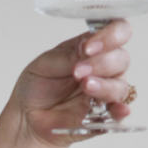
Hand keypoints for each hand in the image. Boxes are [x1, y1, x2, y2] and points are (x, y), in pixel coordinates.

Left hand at [9, 19, 133, 146]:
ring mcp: (106, 91)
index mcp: (92, 47)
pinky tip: (118, 110)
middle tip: (78, 71)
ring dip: (104, 85)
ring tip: (85, 86)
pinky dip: (120, 110)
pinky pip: (119, 112)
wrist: (26, 116)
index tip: (89, 47)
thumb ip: (69, 56)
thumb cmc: (37, 86)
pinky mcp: (104, 115)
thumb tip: (88, 47)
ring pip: (120, 85)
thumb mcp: (46, 64)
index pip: (117, 32)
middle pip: (121, 59)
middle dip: (102, 63)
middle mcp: (104, 68)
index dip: (111, 35)